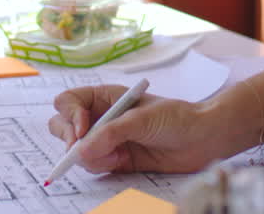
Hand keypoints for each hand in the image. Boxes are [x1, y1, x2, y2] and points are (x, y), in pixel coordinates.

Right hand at [48, 85, 226, 173]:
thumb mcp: (141, 119)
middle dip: (70, 139)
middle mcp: (101, 117)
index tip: (82, 130)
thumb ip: (110, 134)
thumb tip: (80, 150)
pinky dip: (101, 166)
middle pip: (62, 126)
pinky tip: (121, 161)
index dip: (70, 116)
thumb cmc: (176, 118)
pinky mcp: (114, 159)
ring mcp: (106, 139)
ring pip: (76, 150)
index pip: (68, 102)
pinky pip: (92, 165)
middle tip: (83, 148)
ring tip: (116, 155)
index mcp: (105, 97)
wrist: (201, 139)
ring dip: (90, 156)